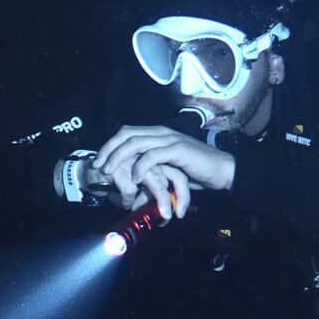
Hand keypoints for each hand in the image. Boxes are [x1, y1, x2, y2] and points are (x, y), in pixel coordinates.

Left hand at [90, 126, 234, 220]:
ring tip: (109, 172)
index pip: (126, 132)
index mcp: (157, 134)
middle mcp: (161, 133)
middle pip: (126, 134)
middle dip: (108, 150)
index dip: (110, 144)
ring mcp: (169, 140)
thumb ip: (149, 172)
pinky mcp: (177, 150)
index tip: (98, 160)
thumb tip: (130, 186)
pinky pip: (152, 155)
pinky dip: (140, 166)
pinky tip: (134, 178)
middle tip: (98, 166)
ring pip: (136, 143)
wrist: (220, 171)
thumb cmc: (194, 171)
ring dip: (119, 157)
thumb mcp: (166, 170)